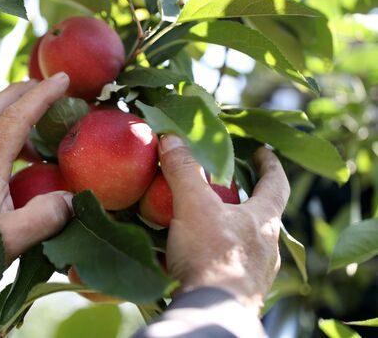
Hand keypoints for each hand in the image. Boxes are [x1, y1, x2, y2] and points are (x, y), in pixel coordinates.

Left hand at [0, 74, 73, 332]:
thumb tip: (72, 198)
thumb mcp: (11, 240)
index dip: (41, 95)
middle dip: (19, 90)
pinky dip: (4, 137)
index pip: (16, 118)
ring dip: (10, 112)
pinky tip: (19, 162)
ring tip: (38, 122)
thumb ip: (45, 217)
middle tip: (45, 84)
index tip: (63, 79)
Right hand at [160, 135, 288, 313]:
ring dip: (231, 232)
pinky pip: (230, 268)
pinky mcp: (240, 293)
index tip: (262, 152)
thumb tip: (172, 137)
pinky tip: (197, 259)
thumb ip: (184, 171)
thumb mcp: (193, 205)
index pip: (276, 184)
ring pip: (247, 245)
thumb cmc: (211, 255)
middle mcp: (268, 247)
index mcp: (264, 220)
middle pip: (263, 216)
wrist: (211, 311)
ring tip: (208, 224)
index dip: (269, 165)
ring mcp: (256, 274)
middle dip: (247, 201)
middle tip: (229, 189)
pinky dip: (216, 258)